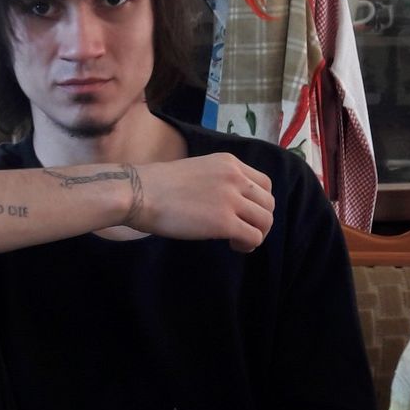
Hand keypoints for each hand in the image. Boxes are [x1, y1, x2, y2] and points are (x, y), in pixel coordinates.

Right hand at [127, 154, 273, 251]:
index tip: (243, 213)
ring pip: (266, 221)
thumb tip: (227, 202)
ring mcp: (231, 199)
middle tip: (242, 231)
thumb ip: (218, 181)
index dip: (258, 202)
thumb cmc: (158, 185)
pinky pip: (253, 236)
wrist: (140, 193)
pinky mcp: (224, 222)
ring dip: (257, 234)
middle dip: (260, 220)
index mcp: (229, 163)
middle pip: (268, 203)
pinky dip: (247, 245)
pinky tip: (233, 246)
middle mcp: (235, 178)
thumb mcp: (197, 170)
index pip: (264, 183)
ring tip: (238, 241)